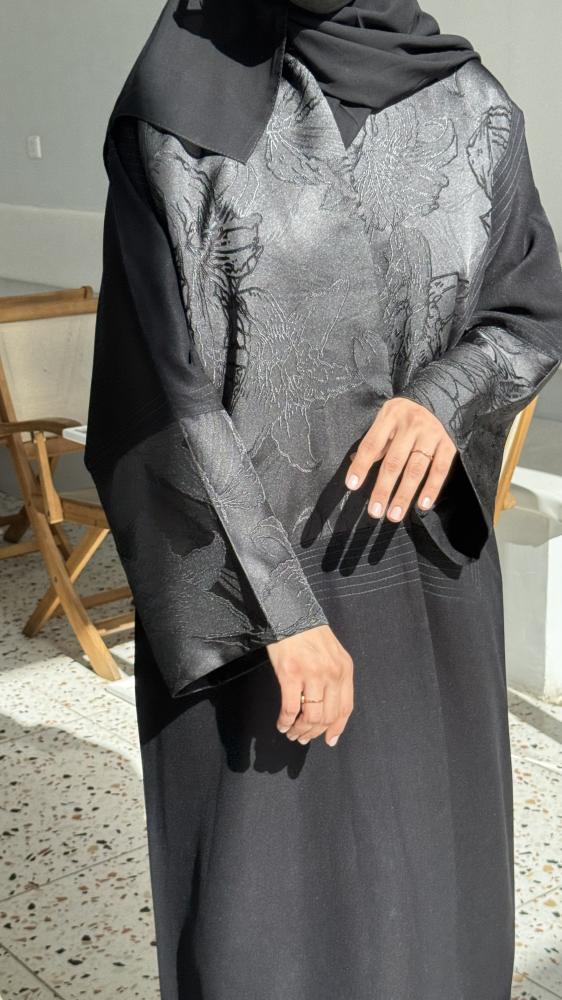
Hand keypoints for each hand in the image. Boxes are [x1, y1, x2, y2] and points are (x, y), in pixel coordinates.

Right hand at [266, 624, 353, 746]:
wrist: (290, 614)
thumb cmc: (309, 633)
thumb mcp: (332, 654)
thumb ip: (335, 678)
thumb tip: (330, 710)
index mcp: (344, 669)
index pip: (345, 708)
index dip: (337, 728)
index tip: (329, 740)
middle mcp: (331, 674)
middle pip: (327, 716)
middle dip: (314, 732)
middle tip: (303, 738)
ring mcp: (311, 674)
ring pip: (310, 717)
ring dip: (299, 730)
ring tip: (291, 732)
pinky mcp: (290, 674)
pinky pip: (290, 708)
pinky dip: (285, 721)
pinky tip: (281, 724)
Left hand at [345, 397, 457, 521]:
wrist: (440, 395)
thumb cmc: (405, 415)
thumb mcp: (387, 419)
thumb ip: (375, 442)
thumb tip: (354, 467)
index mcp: (390, 417)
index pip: (372, 444)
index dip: (361, 466)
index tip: (352, 486)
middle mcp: (411, 425)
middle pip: (394, 462)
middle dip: (383, 488)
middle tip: (375, 512)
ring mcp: (431, 435)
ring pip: (415, 469)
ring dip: (404, 495)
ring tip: (394, 515)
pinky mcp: (448, 444)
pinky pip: (439, 470)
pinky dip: (431, 489)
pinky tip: (422, 505)